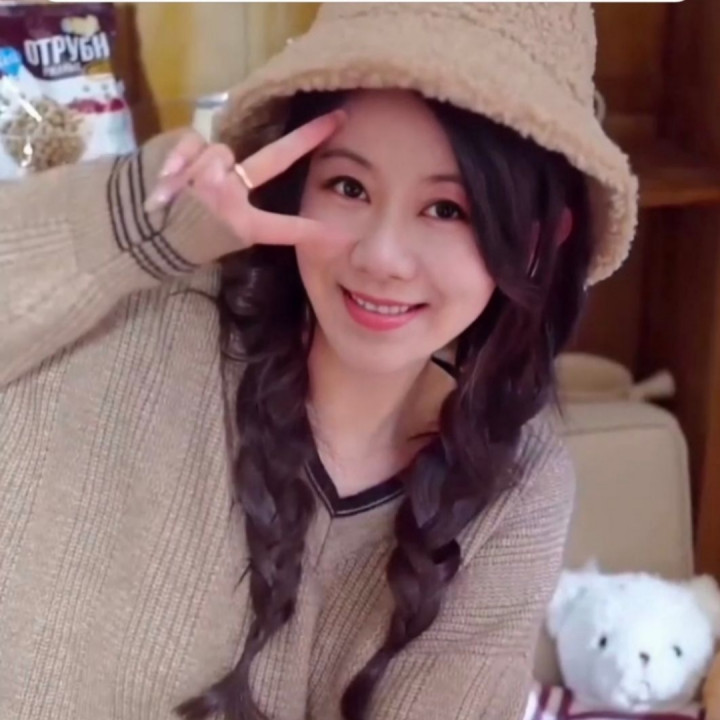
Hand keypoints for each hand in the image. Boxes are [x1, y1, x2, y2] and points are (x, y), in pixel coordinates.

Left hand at [144, 109, 347, 250]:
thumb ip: (231, 213)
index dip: (311, 229)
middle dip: (305, 138)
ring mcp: (207, 178)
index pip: (283, 227)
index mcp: (240, 226)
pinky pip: (193, 142)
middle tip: (332, 121)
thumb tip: (226, 176)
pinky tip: (168, 178)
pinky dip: (182, 154)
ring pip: (220, 152)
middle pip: (275, 160)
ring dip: (201, 166)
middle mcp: (230, 200)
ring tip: (179, 190)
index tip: (336, 233)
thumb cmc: (173, 239)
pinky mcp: (183, 160)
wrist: (127, 236)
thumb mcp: (210, 238)